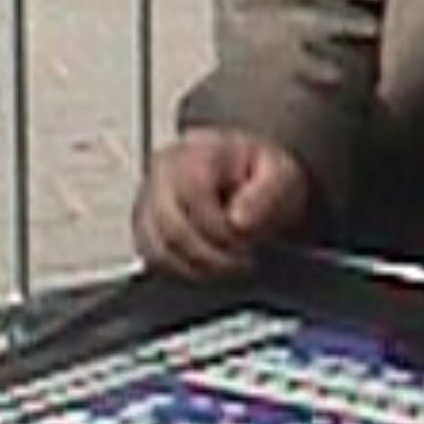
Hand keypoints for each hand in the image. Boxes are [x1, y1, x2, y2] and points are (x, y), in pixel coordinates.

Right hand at [131, 128, 310, 278]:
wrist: (246, 176)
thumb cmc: (259, 174)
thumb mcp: (280, 176)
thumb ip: (265, 195)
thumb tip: (239, 221)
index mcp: (197, 153)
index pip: (194, 195)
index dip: (221, 229)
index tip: (247, 241)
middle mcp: (163, 173)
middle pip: (171, 228)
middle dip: (210, 255)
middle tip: (239, 260)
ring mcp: (148, 199)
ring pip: (156, 249)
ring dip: (196, 267)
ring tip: (225, 264)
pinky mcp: (143, 225)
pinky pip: (151, 259)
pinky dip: (180, 271)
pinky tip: (207, 265)